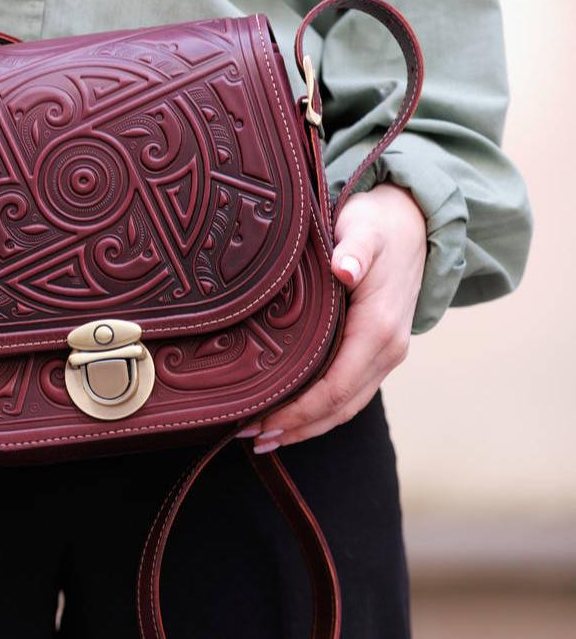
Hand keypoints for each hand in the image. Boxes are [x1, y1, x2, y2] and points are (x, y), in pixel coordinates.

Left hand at [238, 182, 426, 450]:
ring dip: (308, 427)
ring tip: (264, 438)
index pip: (337, 386)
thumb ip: (354, 249)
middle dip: (296, 427)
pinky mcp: (378, 351)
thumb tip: (344, 269)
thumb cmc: (377, 224)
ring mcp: (386, 353)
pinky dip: (323, 411)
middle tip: (249, 437)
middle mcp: (387, 349)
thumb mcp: (363, 228)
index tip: (262, 422)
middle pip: (340, 406)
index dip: (300, 411)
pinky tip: (295, 417)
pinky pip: (351, 392)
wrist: (411, 222)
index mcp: (378, 328)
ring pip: (347, 406)